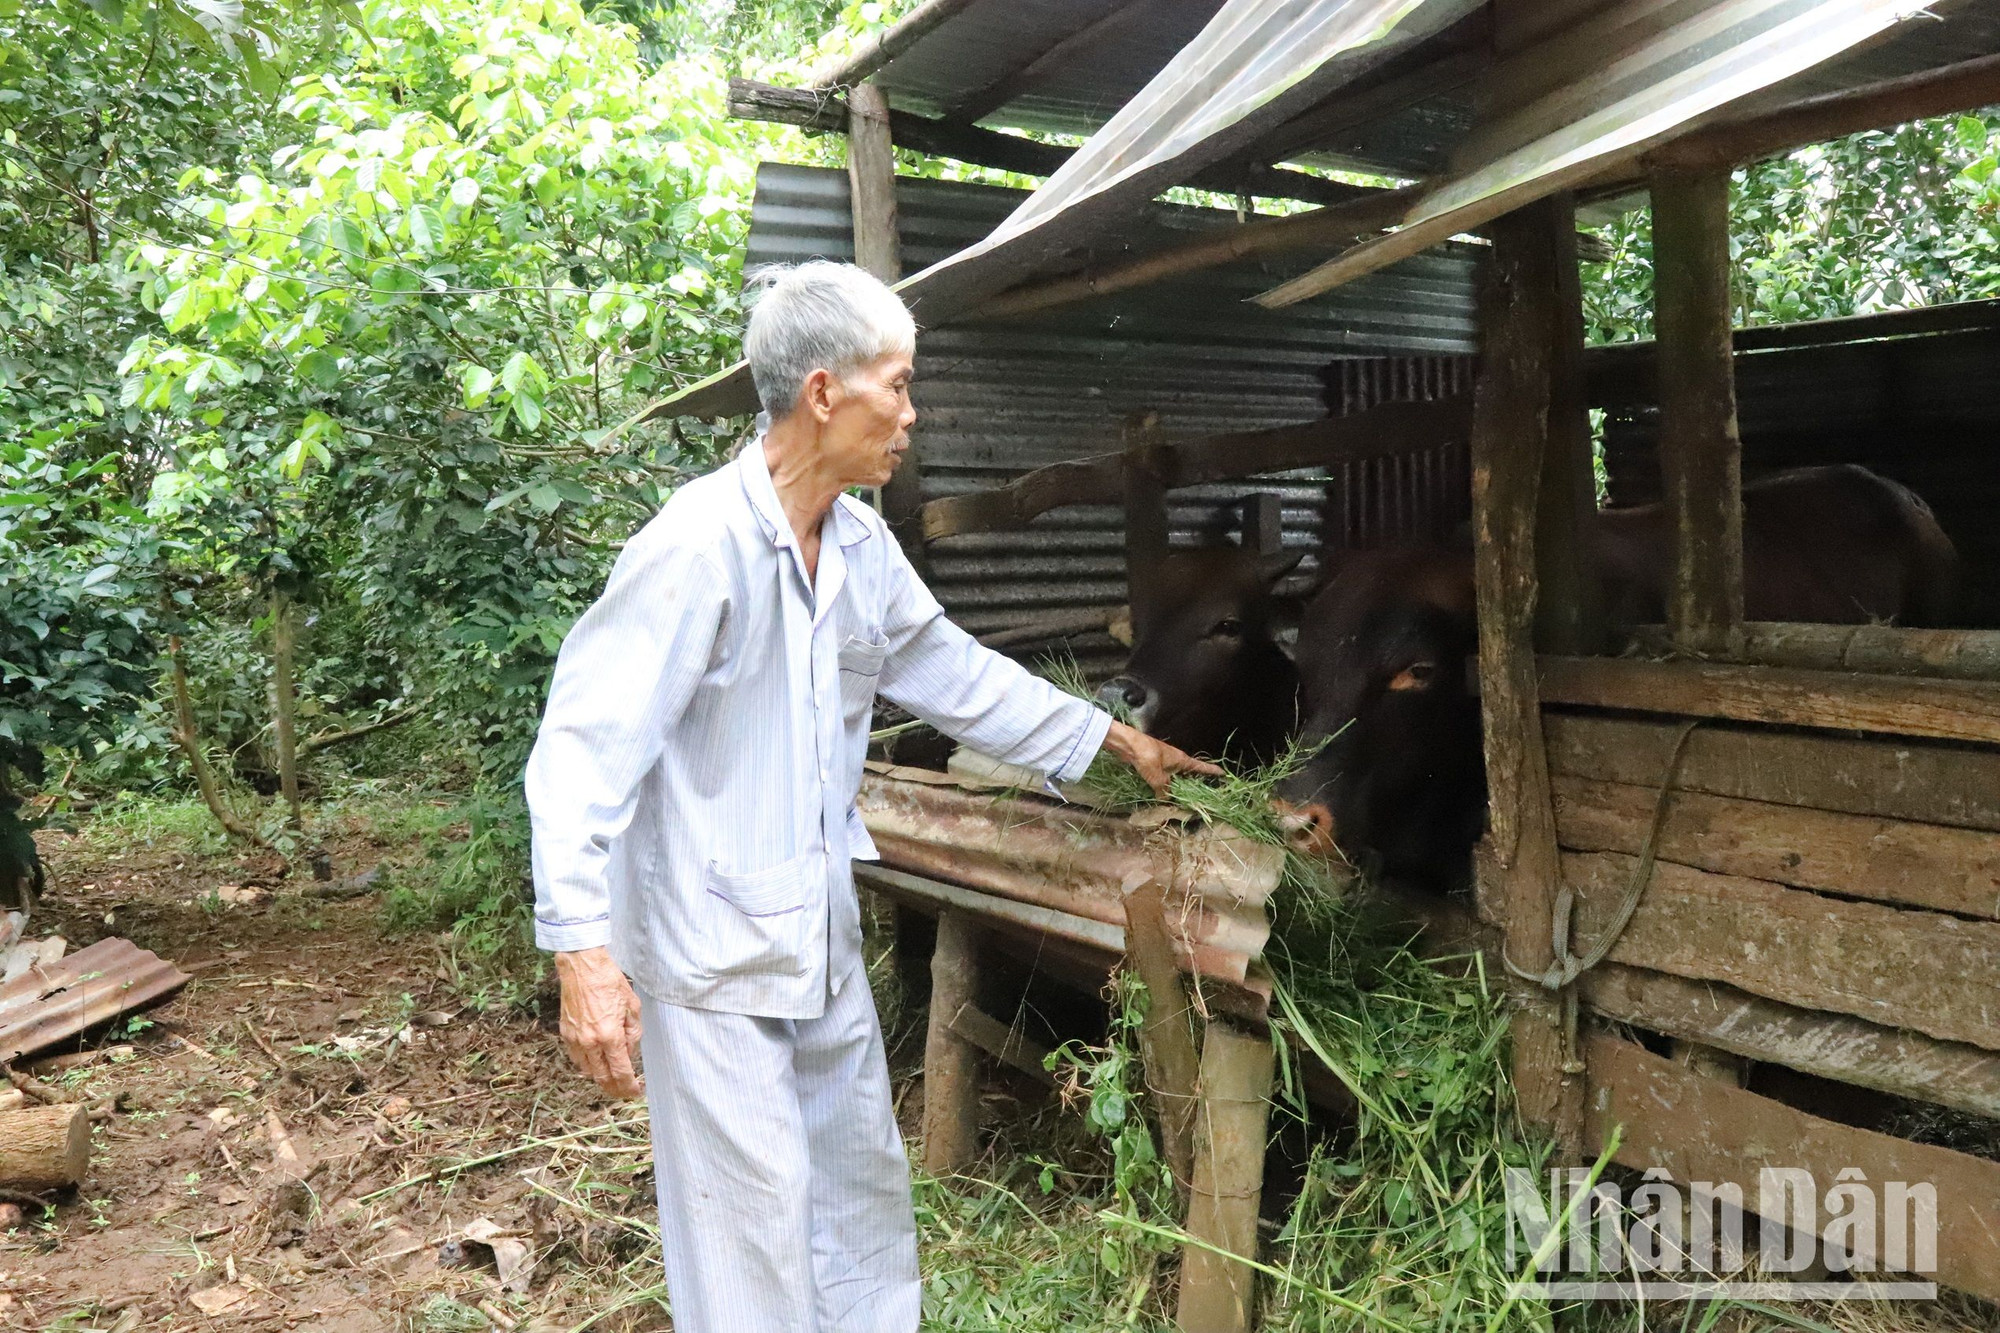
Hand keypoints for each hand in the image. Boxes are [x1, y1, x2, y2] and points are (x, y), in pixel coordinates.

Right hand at [555, 947, 643, 1098]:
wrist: (582, 967)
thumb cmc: (609, 982)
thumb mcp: (632, 1006)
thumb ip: (633, 1033)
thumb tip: (629, 1053)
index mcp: (609, 1035)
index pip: (620, 1071)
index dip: (628, 1086)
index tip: (635, 1092)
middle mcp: (590, 1042)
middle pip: (602, 1077)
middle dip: (614, 1088)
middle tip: (624, 1091)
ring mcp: (575, 1039)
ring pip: (587, 1070)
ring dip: (600, 1078)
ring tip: (611, 1079)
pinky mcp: (565, 1033)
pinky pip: (576, 1058)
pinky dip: (586, 1065)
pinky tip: (595, 1063)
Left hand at [1100, 719, 1223, 796]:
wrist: (1128, 744)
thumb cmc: (1146, 757)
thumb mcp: (1157, 777)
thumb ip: (1164, 790)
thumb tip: (1166, 800)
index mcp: (1181, 760)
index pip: (1201, 766)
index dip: (1211, 770)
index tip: (1223, 773)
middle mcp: (1176, 759)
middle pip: (1190, 771)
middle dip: (1195, 781)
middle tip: (1202, 792)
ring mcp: (1165, 760)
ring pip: (1177, 774)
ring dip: (1179, 784)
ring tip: (1183, 796)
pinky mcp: (1154, 762)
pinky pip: (1165, 775)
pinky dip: (1166, 783)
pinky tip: (1163, 791)